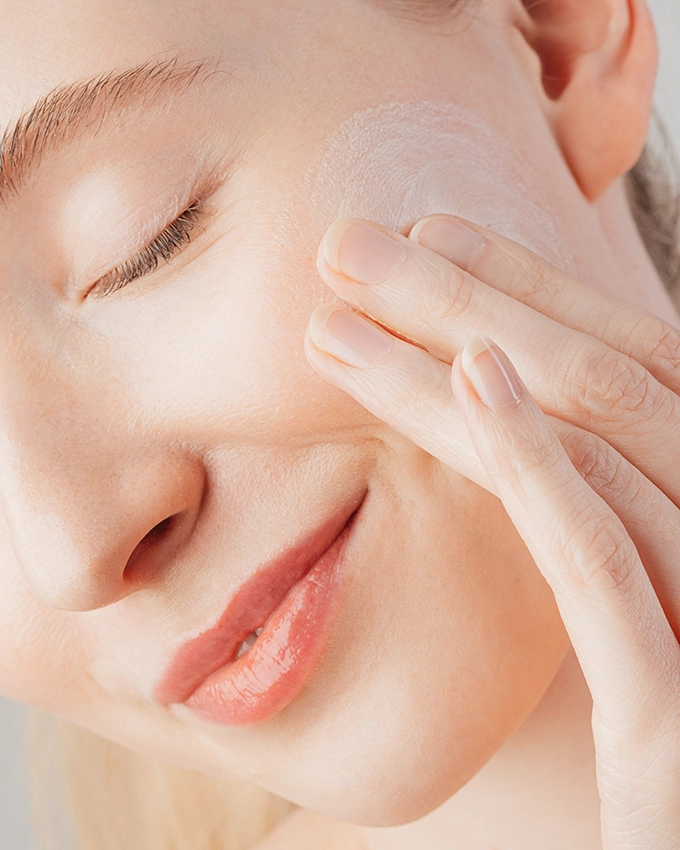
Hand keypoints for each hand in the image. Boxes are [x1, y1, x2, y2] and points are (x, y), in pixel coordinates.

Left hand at [304, 216, 679, 847]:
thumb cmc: (659, 739)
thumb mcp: (637, 607)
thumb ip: (597, 516)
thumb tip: (506, 424)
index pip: (633, 363)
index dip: (531, 285)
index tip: (431, 232)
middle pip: (607, 378)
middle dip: (470, 297)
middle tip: (350, 246)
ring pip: (595, 443)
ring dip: (456, 360)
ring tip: (338, 315)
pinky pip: (604, 561)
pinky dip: (535, 460)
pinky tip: (468, 379)